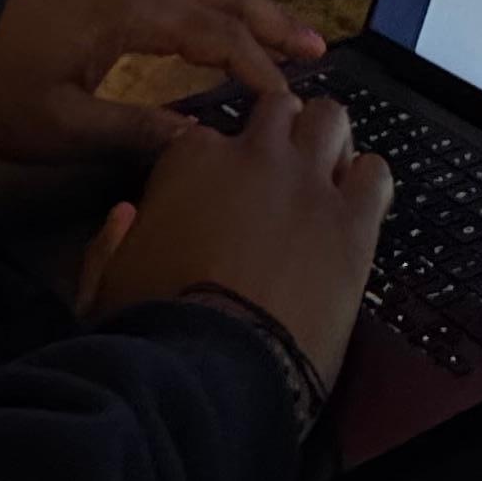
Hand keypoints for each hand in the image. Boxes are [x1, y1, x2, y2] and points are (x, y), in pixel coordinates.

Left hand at [0, 0, 326, 161]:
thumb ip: (137, 130)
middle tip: (320, 50)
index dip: (260, 70)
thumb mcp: (63, 125)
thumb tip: (202, 140)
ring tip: (290, 33)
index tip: (289, 104)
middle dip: (275, 24)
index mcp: (136, 15)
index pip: (221, 38)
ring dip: (252, 7)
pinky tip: (225, 17)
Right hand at [74, 101, 389, 389]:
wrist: (213, 371)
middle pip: (278, 109)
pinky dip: (367, 184)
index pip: (208, 135)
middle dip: (279, 132)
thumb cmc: (152, 330)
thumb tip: (125, 216)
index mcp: (192, 160)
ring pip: (332, 119)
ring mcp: (308, 182)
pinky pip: (376, 173)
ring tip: (324, 176)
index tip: (216, 197)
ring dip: (327, 142)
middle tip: (279, 173)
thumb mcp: (105, 286)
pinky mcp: (353, 221)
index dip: (214, 167)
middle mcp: (255, 155)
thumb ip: (111, 243)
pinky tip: (355, 211)